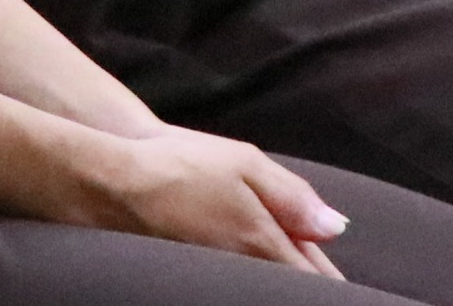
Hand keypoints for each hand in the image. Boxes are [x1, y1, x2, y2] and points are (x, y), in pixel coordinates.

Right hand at [64, 124, 348, 272]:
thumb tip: (336, 227)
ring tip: (286, 270)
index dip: (329, 278)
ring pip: (263, 288)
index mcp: (263, 245)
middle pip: (291, 288)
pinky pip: (235, 286)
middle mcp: (243, 273)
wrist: (111, 184)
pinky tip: (245, 268)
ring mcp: (215, 280)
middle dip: (306, 282)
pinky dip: (249, 279)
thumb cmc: (177, 167)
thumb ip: (294, 197)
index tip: (340, 284)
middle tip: (317, 274)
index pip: (315, 277)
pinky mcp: (192, 281)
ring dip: (276, 280)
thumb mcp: (244, 163)